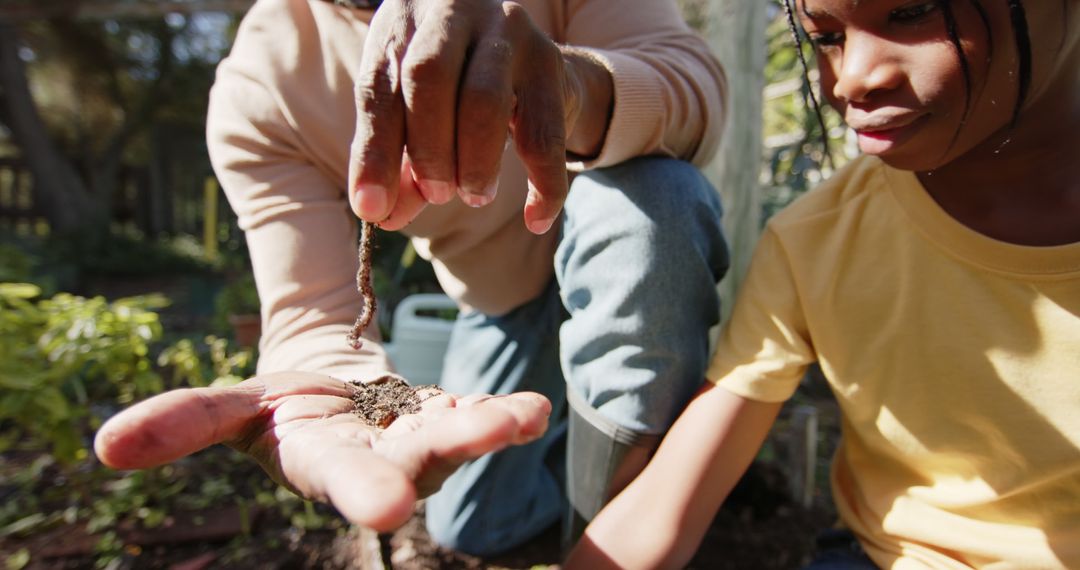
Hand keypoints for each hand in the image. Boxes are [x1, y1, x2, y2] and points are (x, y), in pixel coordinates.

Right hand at [94, 371, 550, 530]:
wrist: (333, 400)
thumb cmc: (282, 409)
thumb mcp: (233, 409)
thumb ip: (182, 423)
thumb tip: (106, 447)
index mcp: (324, 462)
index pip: (341, 478)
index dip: (363, 489)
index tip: (386, 508)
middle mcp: (382, 464)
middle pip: (415, 461)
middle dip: (445, 452)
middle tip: (484, 438)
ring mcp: (424, 444)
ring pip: (458, 438)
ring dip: (487, 429)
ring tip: (517, 417)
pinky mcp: (453, 418)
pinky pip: (481, 414)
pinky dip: (505, 413)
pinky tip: (533, 411)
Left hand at [348, 0, 611, 233]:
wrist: (521, 52)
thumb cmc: (451, 87)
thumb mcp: (413, 113)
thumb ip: (397, 162)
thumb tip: (383, 216)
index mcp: (402, 23)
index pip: (378, 89)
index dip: (374, 153)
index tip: (373, 207)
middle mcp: (451, 13)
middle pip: (429, 77)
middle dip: (429, 149)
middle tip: (436, 194)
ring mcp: (504, 30)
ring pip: (484, 98)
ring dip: (474, 161)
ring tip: (473, 196)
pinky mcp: (547, 59)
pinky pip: (545, 132)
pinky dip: (543, 183)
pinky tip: (536, 219)